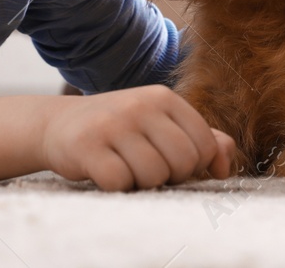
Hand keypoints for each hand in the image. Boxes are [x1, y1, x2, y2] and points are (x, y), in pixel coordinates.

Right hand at [40, 84, 234, 190]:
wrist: (59, 125)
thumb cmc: (119, 130)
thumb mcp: (160, 125)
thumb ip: (201, 139)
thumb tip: (225, 166)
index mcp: (164, 98)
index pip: (204, 144)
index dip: (193, 165)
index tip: (169, 160)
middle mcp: (141, 105)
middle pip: (183, 162)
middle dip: (169, 176)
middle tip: (146, 166)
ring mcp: (113, 123)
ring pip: (154, 175)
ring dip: (141, 182)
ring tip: (125, 167)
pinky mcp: (87, 145)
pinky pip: (120, 182)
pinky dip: (116, 186)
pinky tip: (104, 171)